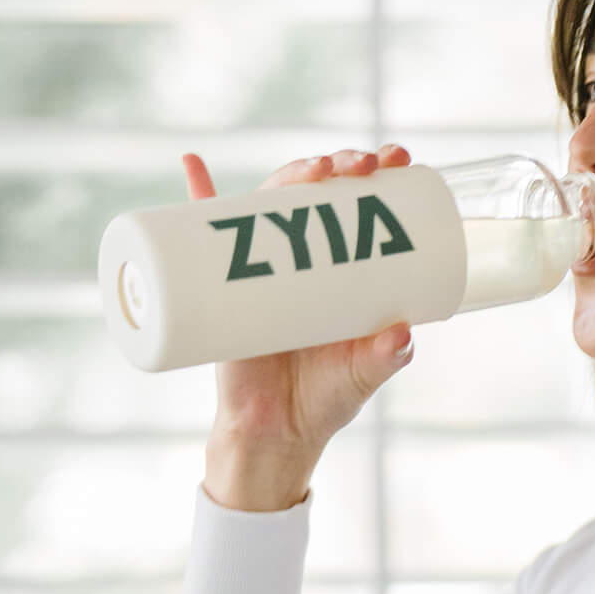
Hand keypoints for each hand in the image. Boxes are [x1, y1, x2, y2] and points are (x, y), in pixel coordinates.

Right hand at [182, 144, 417, 469]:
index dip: (377, 173)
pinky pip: (204, 234)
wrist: (273, 435)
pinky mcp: (222, 284)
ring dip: (292, 172)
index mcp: (340, 268)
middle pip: (317, 191)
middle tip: (362, 165)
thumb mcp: (362, 377)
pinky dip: (197, 197)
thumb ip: (384, 358)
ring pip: (271, 202)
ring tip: (314, 169)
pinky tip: (193, 164)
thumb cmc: (322, 400)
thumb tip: (401, 333)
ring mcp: (261, 264)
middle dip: (340, 164)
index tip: (397, 158)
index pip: (360, 205)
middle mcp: (300, 256)